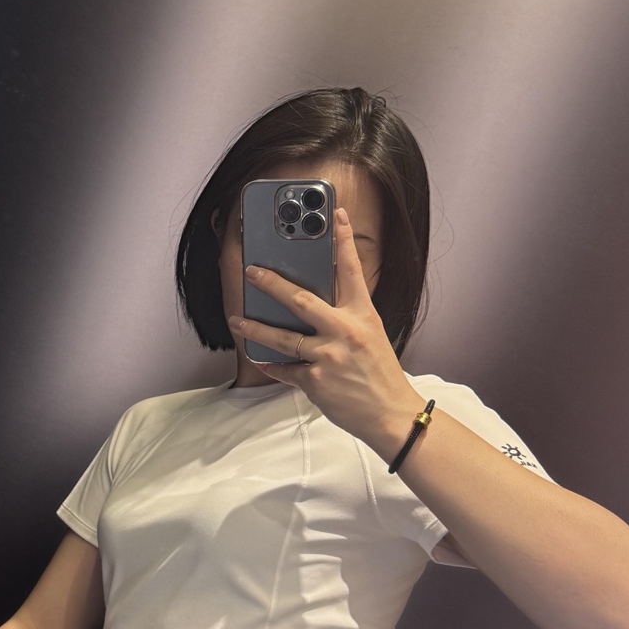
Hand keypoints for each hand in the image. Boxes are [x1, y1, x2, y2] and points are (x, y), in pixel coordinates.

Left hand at [229, 207, 423, 457]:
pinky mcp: (316, 381)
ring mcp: (329, 357)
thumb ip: (346, 316)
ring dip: (256, 328)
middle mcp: (346, 331)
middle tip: (251, 271)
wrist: (392, 415)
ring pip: (284, 337)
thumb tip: (313, 302)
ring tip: (237, 320)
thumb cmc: (380, 374)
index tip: (335, 213)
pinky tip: (258, 358)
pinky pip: (285, 369)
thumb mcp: (371, 336)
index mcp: (363, 315)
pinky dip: (270, 365)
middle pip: (302, 300)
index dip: (343, 240)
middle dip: (272, 283)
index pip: (352, 270)